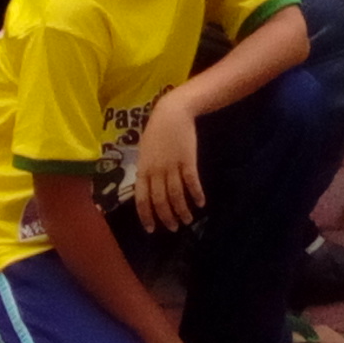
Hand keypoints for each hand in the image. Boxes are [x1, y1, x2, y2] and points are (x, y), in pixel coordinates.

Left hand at [134, 96, 204, 231]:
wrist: (172, 113)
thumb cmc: (156, 131)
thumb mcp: (145, 152)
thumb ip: (146, 171)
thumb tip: (147, 188)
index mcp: (143, 170)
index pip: (142, 200)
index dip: (147, 216)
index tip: (152, 229)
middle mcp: (156, 171)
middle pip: (160, 200)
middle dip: (167, 217)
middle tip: (174, 228)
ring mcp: (172, 166)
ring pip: (176, 195)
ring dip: (182, 210)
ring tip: (188, 220)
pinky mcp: (187, 160)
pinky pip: (191, 182)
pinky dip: (196, 194)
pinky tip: (200, 203)